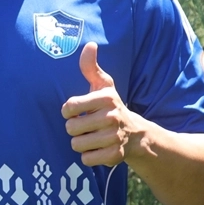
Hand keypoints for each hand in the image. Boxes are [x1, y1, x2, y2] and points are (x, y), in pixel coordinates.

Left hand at [61, 42, 138, 166]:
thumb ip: (91, 67)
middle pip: (70, 128)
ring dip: (80, 143)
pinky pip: (86, 159)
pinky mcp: (114, 155)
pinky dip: (88, 156)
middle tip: (86, 126)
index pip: (69, 107)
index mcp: (105, 98)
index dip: (68, 111)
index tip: (77, 111)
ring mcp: (114, 137)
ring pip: (76, 145)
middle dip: (74, 128)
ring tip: (92, 136)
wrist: (135, 133)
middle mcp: (111, 117)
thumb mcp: (103, 85)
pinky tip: (97, 148)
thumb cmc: (110, 106)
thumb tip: (90, 45)